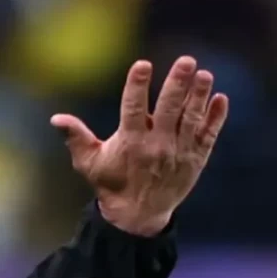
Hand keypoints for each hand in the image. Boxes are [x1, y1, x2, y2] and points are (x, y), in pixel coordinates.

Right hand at [51, 56, 228, 235]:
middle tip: (187, 61)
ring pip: (191, 119)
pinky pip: (209, 136)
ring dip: (199, 96)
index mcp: (130, 143)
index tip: (142, 64)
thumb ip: (76, 137)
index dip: (137, 86)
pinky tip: (221, 99)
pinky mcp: (195, 160)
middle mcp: (157, 146)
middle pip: (168, 109)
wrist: (138, 216)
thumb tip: (56, 118)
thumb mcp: (89, 162)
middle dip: (178, 84)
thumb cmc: (111, 183)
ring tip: (205, 75)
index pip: (133, 108)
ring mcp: (179, 153)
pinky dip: (216, 118)